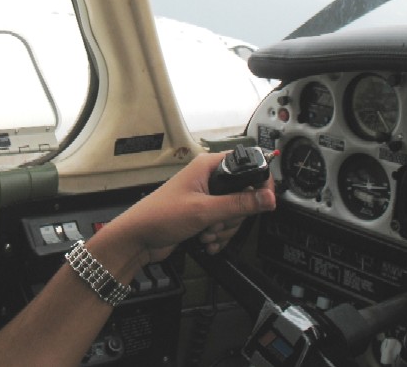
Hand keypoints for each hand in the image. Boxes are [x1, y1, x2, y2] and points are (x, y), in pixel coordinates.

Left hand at [99, 151, 276, 265]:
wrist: (138, 239)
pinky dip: (218, 236)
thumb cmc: (160, 216)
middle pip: (243, 194)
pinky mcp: (203, 214)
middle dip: (233, 215)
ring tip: (206, 232)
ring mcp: (206, 197)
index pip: (246, 165)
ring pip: (234, 213)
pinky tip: (205, 241)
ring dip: (223, 229)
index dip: (259, 182)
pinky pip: (223, 225)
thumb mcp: (204, 210)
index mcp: (208, 166)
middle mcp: (208, 178)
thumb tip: (267, 198)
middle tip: (217, 221)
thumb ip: (239, 204)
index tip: (264, 201)